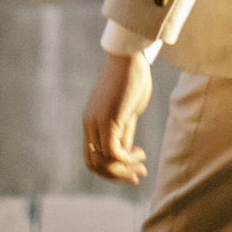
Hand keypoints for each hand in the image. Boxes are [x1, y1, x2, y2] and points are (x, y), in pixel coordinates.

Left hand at [81, 50, 152, 183]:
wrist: (129, 56)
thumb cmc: (131, 79)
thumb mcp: (127, 111)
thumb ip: (124, 132)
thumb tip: (127, 153)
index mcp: (91, 123)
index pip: (92, 159)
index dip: (111, 172)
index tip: (132, 172)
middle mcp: (90, 125)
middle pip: (94, 166)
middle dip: (117, 175)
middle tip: (139, 173)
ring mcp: (97, 122)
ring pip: (104, 162)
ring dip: (125, 169)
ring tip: (142, 161)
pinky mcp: (109, 119)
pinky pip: (112, 152)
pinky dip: (126, 160)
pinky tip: (140, 153)